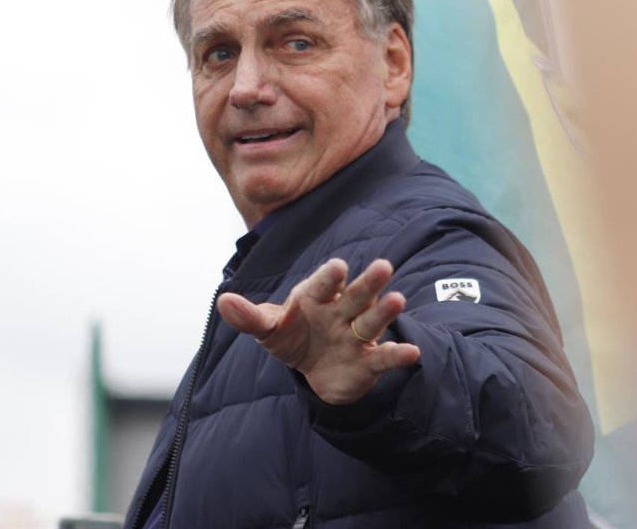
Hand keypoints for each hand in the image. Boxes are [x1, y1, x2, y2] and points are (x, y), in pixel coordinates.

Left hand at [217, 257, 420, 403]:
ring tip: (398, 300)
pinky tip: (413, 353)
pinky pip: (384, 357)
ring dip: (385, 311)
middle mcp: (341, 311)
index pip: (324, 283)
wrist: (314, 371)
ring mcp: (356, 335)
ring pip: (372, 320)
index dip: (330, 276)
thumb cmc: (292, 337)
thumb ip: (249, 317)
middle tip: (383, 266)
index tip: (338, 266)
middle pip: (356, 295)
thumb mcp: (269, 329)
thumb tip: (223, 302)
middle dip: (368, 283)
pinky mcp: (368, 361)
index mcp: (317, 296)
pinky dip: (398, 355)